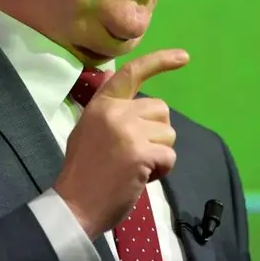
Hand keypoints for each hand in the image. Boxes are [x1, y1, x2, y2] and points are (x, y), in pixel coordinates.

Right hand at [53, 49, 189, 239]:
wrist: (75, 204)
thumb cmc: (83, 170)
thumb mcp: (87, 128)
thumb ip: (107, 105)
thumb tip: (113, 76)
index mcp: (102, 104)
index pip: (133, 73)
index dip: (160, 61)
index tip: (184, 57)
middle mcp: (116, 112)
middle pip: (161, 110)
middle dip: (156, 133)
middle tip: (136, 152)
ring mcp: (129, 132)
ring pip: (168, 134)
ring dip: (159, 152)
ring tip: (136, 165)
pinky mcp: (141, 153)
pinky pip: (169, 156)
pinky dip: (161, 169)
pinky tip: (141, 178)